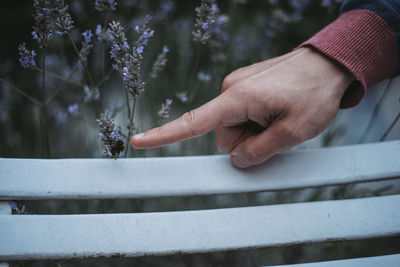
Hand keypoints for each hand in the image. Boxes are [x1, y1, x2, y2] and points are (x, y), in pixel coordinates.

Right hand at [131, 47, 353, 167]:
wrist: (329, 63)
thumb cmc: (314, 93)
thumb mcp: (294, 132)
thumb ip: (260, 152)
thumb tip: (236, 160)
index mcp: (237, 99)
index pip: (193, 122)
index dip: (164, 135)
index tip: (139, 141)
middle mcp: (230, 91)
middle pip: (226, 137)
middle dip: (248, 142)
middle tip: (278, 130)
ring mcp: (238, 88)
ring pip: (236, 128)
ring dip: (255, 132)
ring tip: (281, 117)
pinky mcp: (245, 89)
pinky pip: (243, 116)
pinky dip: (257, 121)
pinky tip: (277, 111)